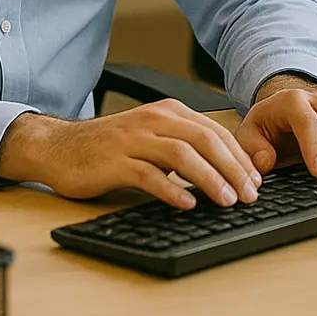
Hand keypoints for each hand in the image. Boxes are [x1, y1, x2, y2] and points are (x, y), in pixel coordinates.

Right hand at [0, 100, 261, 210]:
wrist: (60, 147)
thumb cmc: (110, 147)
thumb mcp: (151, 137)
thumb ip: (181, 146)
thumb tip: (223, 169)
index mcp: (168, 111)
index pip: (215, 130)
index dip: (239, 155)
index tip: (256, 180)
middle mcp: (154, 119)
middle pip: (204, 139)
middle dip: (232, 168)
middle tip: (249, 194)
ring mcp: (134, 139)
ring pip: (182, 154)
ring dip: (209, 178)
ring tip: (227, 200)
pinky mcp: (115, 161)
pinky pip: (149, 175)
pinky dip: (172, 190)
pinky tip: (187, 204)